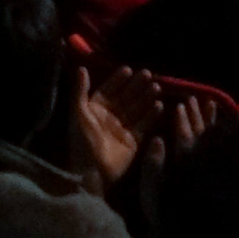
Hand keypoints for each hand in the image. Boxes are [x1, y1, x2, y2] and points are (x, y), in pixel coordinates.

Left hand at [72, 64, 156, 188]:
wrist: (91, 169)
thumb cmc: (83, 140)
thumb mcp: (78, 113)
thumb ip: (80, 90)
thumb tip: (81, 67)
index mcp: (95, 108)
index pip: (108, 89)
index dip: (118, 79)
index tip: (129, 68)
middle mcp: (110, 116)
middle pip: (125, 97)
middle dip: (136, 86)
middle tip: (148, 74)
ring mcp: (122, 128)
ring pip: (137, 109)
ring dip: (146, 98)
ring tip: (156, 86)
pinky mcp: (133, 141)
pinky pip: (144, 125)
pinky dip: (151, 115)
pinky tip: (159, 104)